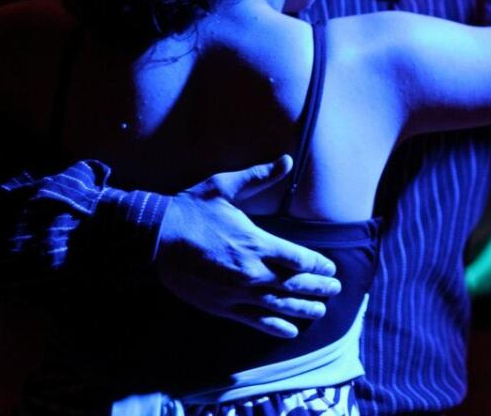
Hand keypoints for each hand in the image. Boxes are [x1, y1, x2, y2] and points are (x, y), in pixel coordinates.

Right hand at [156, 155, 340, 337]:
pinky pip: (255, 321)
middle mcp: (251, 272)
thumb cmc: (191, 210)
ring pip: (279, 306)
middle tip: (335, 289)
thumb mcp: (225, 187)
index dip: (319, 265)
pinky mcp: (222, 307)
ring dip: (304, 309)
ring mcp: (237, 293)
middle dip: (319, 287)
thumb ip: (259, 177)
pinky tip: (291, 331)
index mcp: (256, 243)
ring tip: (321, 310)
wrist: (155, 238)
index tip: (331, 268)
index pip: (299, 259)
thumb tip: (287, 160)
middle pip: (295, 284)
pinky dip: (275, 327)